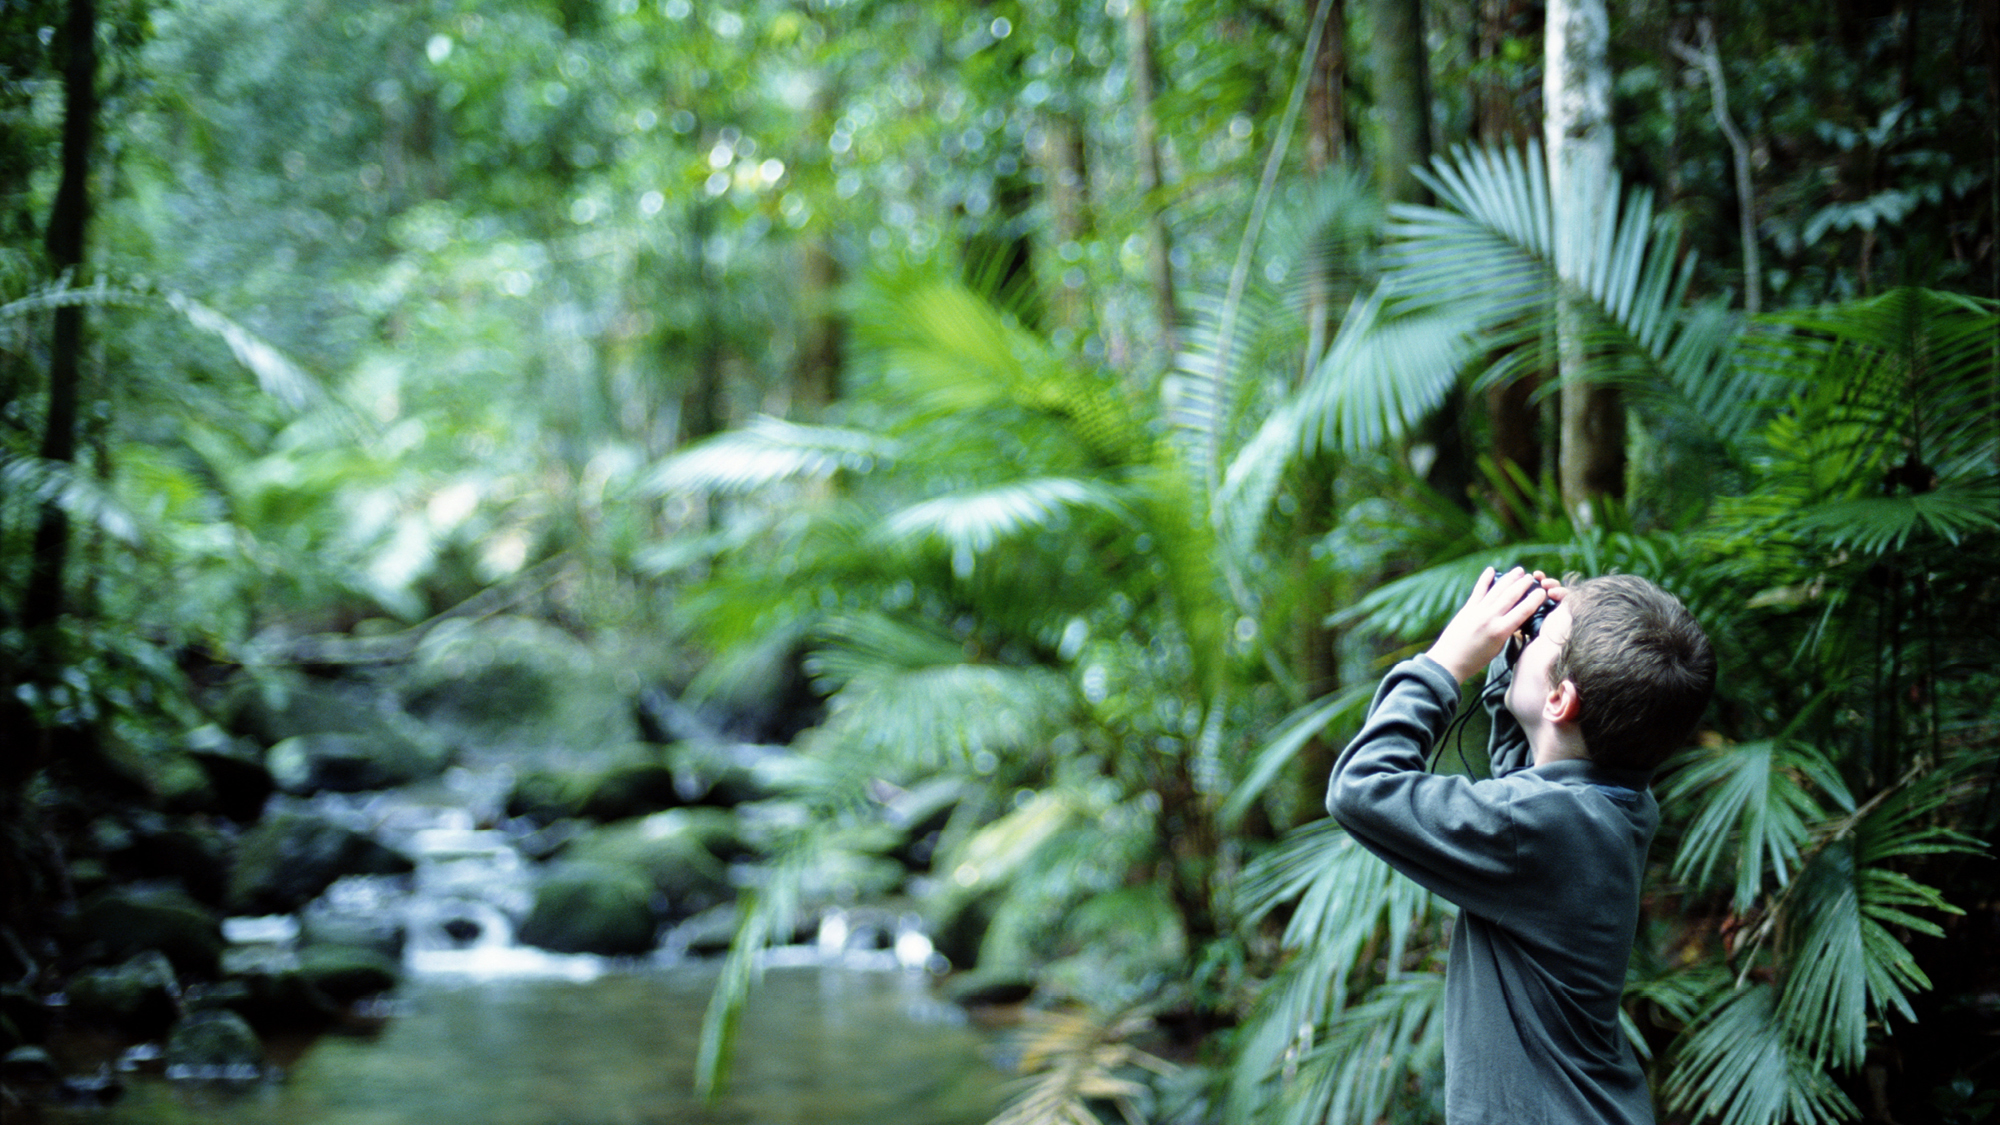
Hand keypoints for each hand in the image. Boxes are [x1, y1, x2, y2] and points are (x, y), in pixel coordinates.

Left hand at [1424, 567, 1553, 681]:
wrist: (1449, 661)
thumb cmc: (1476, 660)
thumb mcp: (1497, 648)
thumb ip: (1507, 632)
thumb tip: (1516, 620)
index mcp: (1501, 631)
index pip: (1522, 611)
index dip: (1534, 600)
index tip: (1542, 592)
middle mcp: (1490, 618)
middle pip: (1510, 596)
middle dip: (1523, 585)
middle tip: (1532, 577)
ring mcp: (1477, 611)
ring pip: (1496, 590)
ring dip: (1509, 579)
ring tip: (1518, 571)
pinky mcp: (1467, 609)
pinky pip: (1478, 591)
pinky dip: (1485, 579)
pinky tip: (1491, 570)